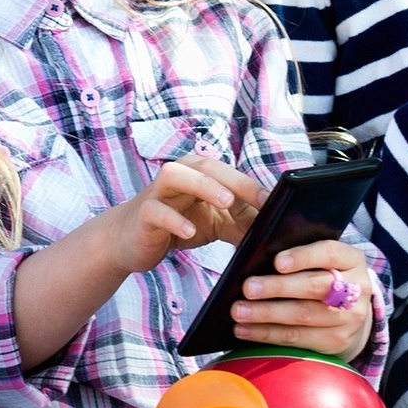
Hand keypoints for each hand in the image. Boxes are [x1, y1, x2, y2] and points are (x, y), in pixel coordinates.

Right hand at [100, 157, 267, 276]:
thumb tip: (275, 226)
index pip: (229, 173)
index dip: (252, 186)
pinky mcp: (144, 213)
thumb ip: (241, 222)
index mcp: (198, 173)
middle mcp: (179, 174)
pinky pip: (157, 211)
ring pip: (177, 176)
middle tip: (260, 200)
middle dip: (236, 182)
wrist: (130, 240)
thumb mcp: (216, 223)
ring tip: (225, 202)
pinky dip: (174, 220)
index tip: (276, 202)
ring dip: (204, 186)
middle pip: (207, 167)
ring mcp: (158, 192)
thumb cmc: (177, 224)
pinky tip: (190, 232)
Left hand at [232, 237, 375, 359]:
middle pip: (314, 287)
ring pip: (303, 315)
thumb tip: (255, 257)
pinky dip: (267, 334)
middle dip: (277, 287)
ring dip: (266, 314)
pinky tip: (245, 330)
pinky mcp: (335, 342)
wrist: (354, 315)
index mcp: (352, 260)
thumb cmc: (325, 277)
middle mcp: (356, 289)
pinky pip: (296, 338)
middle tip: (248, 288)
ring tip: (238, 311)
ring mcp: (349, 318)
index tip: (277, 262)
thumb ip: (298, 256)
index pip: (329, 253)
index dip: (303, 257)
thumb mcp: (322, 261)